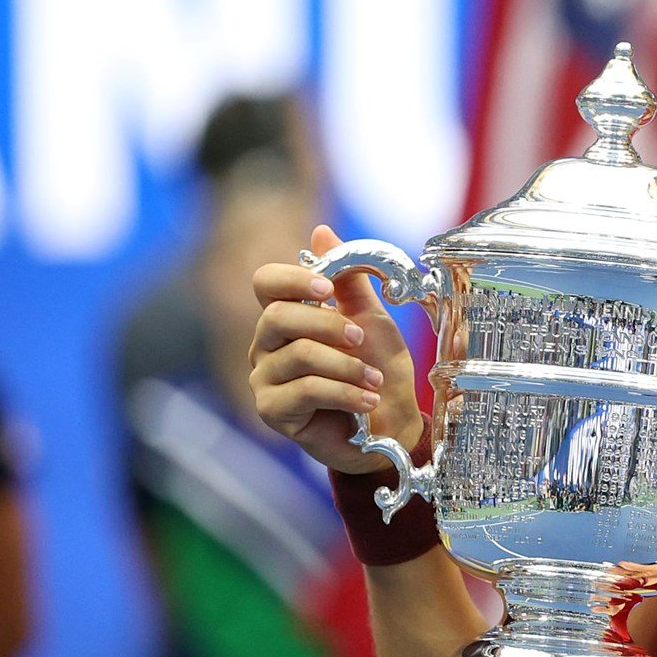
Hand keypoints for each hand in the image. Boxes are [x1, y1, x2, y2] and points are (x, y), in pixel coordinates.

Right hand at [248, 224, 422, 472]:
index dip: (291, 279)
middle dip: (328, 325)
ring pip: (297, 355)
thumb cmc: (377, 369)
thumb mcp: (370, 318)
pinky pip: (304, 391)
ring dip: (346, 366)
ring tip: (373, 379)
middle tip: (361, 338)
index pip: (266, 282)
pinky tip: (366, 400)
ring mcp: (265, 378)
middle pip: (277, 317)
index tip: (326, 287)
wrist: (391, 425)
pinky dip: (344, 392)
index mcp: (288, 314)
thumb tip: (321, 232)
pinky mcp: (272, 410)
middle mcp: (267, 344)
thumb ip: (348, 280)